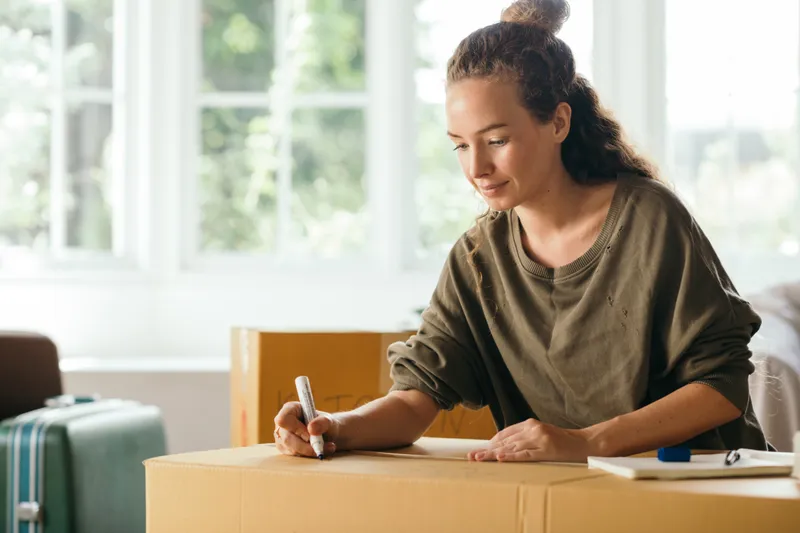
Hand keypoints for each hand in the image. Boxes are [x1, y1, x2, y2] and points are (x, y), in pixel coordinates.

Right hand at [273, 401, 338, 458]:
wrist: (327, 434)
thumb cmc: (325, 423)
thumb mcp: (329, 420)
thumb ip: (323, 422)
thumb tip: (311, 429)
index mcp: (290, 409)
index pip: (283, 419)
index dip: (295, 429)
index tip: (310, 435)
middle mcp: (282, 423)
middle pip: (287, 438)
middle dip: (305, 445)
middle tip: (321, 445)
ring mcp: (281, 437)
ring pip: (291, 449)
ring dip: (309, 451)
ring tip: (326, 447)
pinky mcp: (285, 448)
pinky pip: (294, 455)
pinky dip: (308, 455)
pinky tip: (317, 450)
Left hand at [467, 418, 591, 462]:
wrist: (584, 443)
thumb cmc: (562, 441)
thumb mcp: (541, 434)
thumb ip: (525, 437)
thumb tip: (504, 447)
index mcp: (530, 423)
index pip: (505, 433)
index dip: (491, 443)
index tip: (479, 450)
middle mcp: (533, 429)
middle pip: (505, 441)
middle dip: (487, 449)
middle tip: (472, 456)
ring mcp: (539, 439)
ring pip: (511, 448)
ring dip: (494, 455)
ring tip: (480, 459)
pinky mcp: (546, 450)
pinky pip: (525, 454)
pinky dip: (512, 457)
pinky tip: (500, 459)